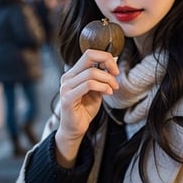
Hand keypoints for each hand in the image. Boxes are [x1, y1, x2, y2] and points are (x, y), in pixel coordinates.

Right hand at [55, 49, 119, 165]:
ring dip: (107, 80)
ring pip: (91, 73)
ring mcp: (66, 86)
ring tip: (113, 89)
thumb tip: (112, 67)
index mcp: (74, 73)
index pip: (89, 54)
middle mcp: (68, 77)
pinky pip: (88, 85)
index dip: (105, 57)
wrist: (75, 128)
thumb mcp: (97, 91)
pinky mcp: (68, 97)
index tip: (115, 70)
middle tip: (116, 75)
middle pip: (89, 56)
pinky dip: (102, 87)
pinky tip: (107, 92)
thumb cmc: (85, 110)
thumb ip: (101, 79)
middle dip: (108, 63)